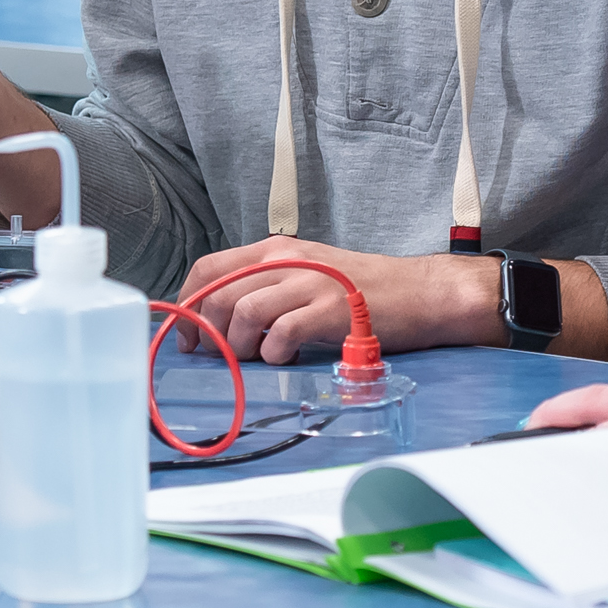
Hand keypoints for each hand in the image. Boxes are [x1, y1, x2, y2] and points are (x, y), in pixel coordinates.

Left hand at [173, 238, 490, 363]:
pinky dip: (274, 354)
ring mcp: (309, 283)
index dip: (188, 304)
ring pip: (244, 312)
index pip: (208, 268)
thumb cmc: (362, 290)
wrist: (420, 292)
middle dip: (211, 333)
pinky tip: (288, 358)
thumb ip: (265, 288)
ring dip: (242, 346)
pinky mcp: (329, 310)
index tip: (191, 336)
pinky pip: (280, 334)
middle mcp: (287, 259)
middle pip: (219, 294)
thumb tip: (219, 322)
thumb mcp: (307, 274)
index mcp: (275, 249)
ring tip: (261, 357)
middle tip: (227, 356)